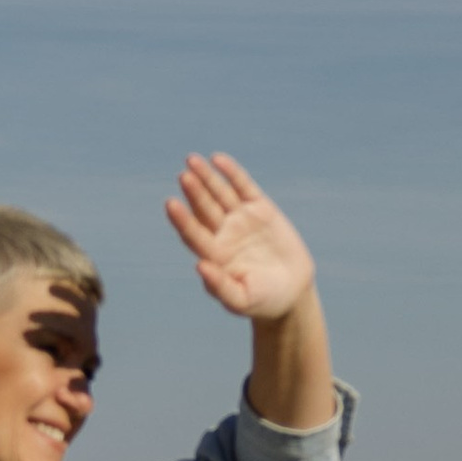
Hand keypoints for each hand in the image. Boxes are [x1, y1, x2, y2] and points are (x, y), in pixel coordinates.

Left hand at [164, 153, 316, 324]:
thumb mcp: (241, 299)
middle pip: (203, 209)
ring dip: (206, 177)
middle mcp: (223, 233)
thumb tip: (199, 266)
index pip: (193, 233)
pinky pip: (244, 187)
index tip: (170, 204)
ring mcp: (240, 219)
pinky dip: (232, 173)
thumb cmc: (262, 301)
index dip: (182, 220)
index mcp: (214, 255)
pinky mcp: (260, 209)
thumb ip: (220, 286)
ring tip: (192, 160)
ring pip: (220, 193)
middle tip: (184, 176)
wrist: (291, 292)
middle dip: (194, 192)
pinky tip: (218, 160)